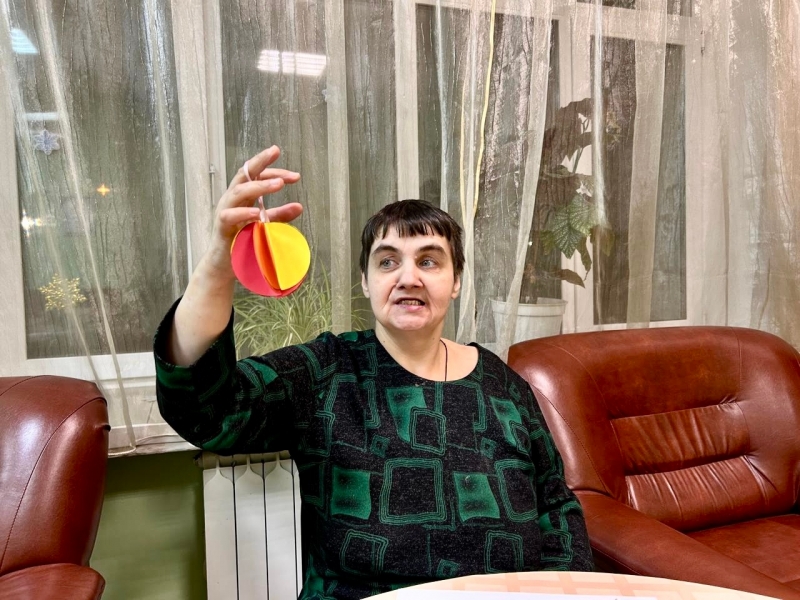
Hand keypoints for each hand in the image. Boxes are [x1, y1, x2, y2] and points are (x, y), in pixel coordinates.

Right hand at [207, 145, 302, 272]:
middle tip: (275, 151)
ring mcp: (225, 211)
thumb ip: (279, 215)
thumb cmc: (242, 242)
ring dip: (259, 186)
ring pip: (239, 191)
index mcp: (243, 197)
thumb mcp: (265, 226)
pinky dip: (243, 213)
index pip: (256, 176)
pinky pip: (229, 216)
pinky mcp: (221, 227)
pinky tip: (257, 213)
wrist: (224, 266)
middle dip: (259, 161)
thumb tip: (299, 206)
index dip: (274, 171)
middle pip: (244, 174)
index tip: (295, 176)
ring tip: (279, 184)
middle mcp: (232, 199)